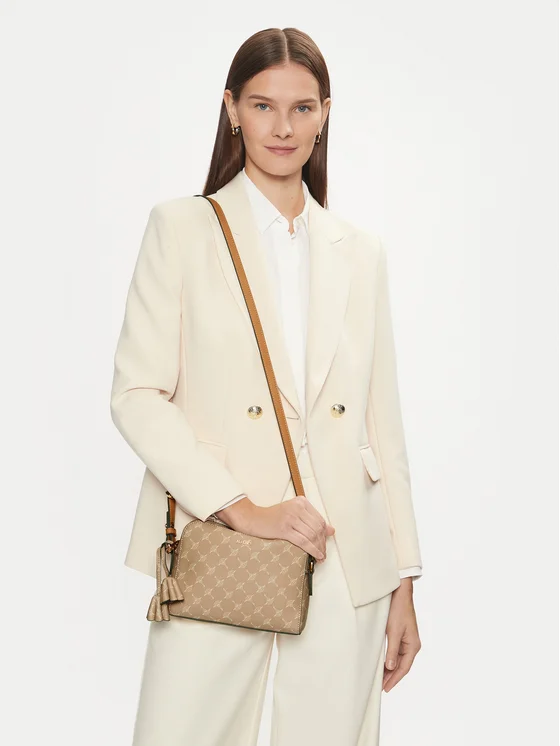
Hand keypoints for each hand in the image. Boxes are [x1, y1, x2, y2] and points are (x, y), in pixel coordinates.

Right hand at [214, 496, 334, 562]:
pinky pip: (303, 541)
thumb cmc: (272, 517)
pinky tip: (316, 556)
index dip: (324, 534)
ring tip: (320, 556)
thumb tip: (331, 530)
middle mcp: (297, 507)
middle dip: (322, 543)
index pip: (320, 519)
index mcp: (301, 502)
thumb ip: (312, 520)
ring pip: (312, 535)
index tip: (325, 543)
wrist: (253, 519)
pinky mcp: (284, 529)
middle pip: (317, 528)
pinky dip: (312, 550)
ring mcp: (291, 517)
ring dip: (319, 548)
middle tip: (323, 553)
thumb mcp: (294, 514)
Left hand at [383, 578, 421, 691]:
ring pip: (398, 659)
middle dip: (392, 676)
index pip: (404, 668)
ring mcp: (407, 640)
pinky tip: (383, 664)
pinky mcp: (401, 635)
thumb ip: (392, 650)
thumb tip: (391, 667)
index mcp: (413, 645)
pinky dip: (390, 659)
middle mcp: (412, 645)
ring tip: (381, 679)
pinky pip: (396, 652)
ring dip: (390, 669)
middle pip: (402, 665)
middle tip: (381, 687)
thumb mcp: (393, 631)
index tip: (386, 689)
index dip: (395, 679)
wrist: (400, 593)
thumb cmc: (398, 610)